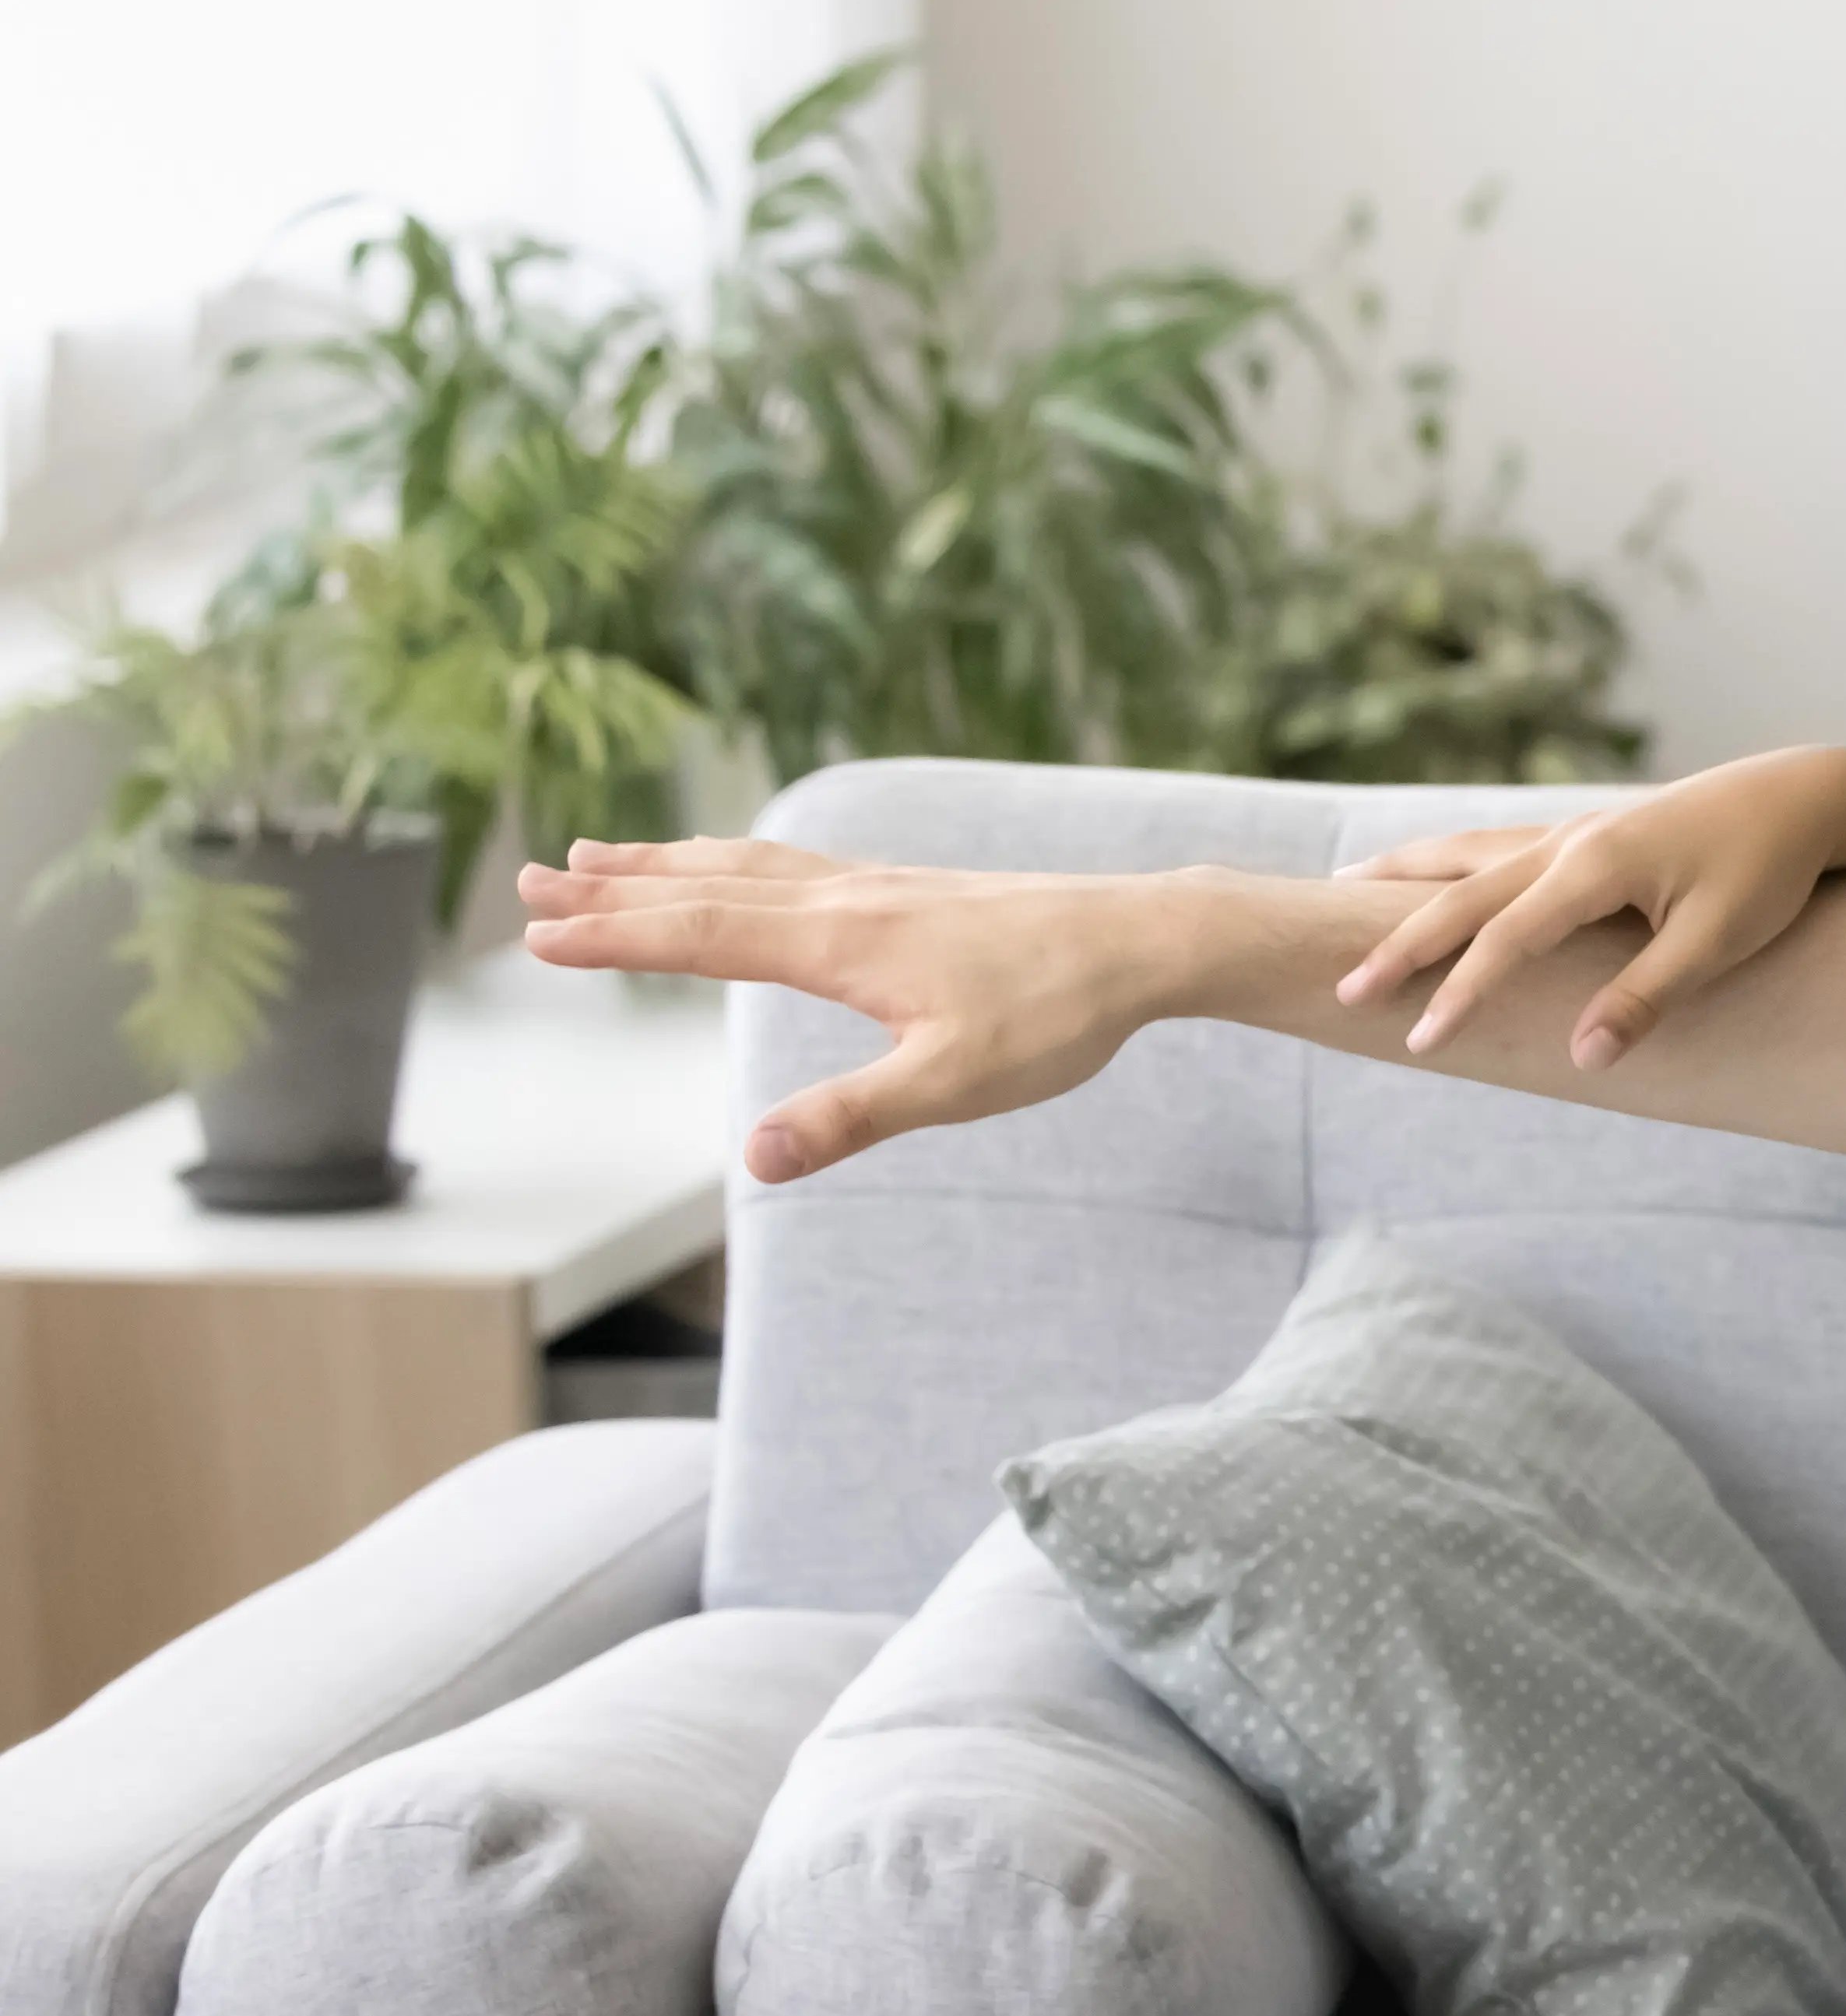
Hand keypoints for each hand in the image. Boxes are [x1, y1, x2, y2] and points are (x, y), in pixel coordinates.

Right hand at [518, 838, 1195, 1183]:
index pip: (699, 937)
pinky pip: (794, 865)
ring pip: (746, 867)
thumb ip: (851, 1119)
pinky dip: (734, 860)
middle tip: (530, 881)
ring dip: (666, 864)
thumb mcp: (955, 1084)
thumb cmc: (1058, 1014)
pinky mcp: (911, 889)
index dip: (614, 938)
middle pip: (705, 888)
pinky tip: (735, 867)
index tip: (537, 936)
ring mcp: (878, 885)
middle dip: (615, 889)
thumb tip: (755, 1159)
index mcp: (841, 943)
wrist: (1144, 939)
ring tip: (599, 856)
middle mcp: (847, 899)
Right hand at [1333, 749, 1845, 1066]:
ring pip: (1469, 852)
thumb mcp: (1718, 943)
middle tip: (1343, 988)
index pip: (1505, 939)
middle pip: (1463, 893)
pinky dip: (1451, 858)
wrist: (1802, 796)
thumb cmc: (1768, 870)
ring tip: (1341, 887)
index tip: (1418, 1041)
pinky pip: (1499, 844)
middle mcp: (1569, 841)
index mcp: (1593, 867)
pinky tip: (1432, 870)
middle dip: (1400, 942)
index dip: (1459, 993)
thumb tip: (1582, 1057)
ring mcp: (1574, 830)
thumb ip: (1647, 999)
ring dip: (1405, 875)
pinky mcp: (1588, 832)